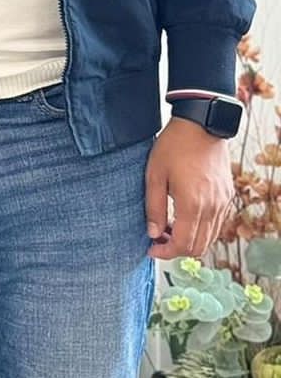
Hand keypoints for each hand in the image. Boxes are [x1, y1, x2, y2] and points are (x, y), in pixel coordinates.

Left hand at [145, 118, 235, 260]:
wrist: (201, 125)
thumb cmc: (174, 146)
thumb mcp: (154, 175)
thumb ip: (153, 207)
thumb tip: (152, 233)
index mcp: (192, 204)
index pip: (182, 244)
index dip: (165, 252)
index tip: (151, 249)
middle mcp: (212, 208)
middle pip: (198, 247)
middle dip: (176, 249)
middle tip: (158, 239)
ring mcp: (223, 202)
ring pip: (210, 237)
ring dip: (190, 240)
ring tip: (169, 227)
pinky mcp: (227, 195)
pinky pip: (217, 223)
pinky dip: (201, 229)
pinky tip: (184, 216)